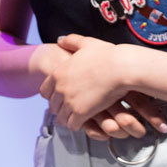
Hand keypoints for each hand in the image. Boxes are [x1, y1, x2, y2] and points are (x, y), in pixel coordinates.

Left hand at [40, 34, 166, 137]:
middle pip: (52, 106)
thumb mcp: (87, 43)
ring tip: (78, 119)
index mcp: (58, 73)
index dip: (53, 96)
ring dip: (68, 119)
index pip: (44, 91)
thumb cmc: (107, 55)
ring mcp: (69, 101)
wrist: (121, 67)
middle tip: (70, 111)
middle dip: (60, 109)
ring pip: (61, 118)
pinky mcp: (81, 113)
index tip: (62, 98)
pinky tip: (86, 122)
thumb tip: (60, 40)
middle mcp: (60, 88)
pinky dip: (78, 125)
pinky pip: (72, 125)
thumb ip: (71, 41)